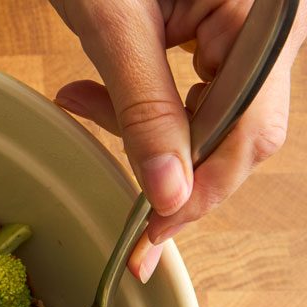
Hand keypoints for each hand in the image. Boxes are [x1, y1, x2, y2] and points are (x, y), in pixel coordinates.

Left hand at [50, 0, 303, 280]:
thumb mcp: (116, 28)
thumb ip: (145, 110)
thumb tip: (169, 192)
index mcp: (264, 16)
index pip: (248, 133)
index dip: (200, 195)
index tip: (152, 240)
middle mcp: (271, 23)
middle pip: (239, 132)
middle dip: (171, 167)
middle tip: (121, 208)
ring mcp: (249, 27)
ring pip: (212, 117)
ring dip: (145, 131)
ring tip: (81, 102)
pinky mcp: (218, 29)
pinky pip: (193, 89)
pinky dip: (140, 104)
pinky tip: (89, 92)